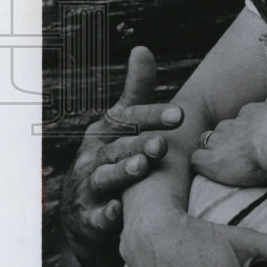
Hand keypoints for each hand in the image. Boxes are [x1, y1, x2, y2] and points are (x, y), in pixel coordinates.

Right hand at [61, 46, 180, 266]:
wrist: (85, 212)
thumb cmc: (113, 157)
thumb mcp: (121, 124)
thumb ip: (136, 90)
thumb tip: (141, 48)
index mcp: (106, 131)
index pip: (129, 119)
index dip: (153, 116)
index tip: (181, 114)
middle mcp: (95, 155)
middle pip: (118, 147)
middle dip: (139, 144)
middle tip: (162, 144)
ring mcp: (90, 187)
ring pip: (105, 178)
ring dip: (122, 172)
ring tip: (140, 167)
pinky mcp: (89, 218)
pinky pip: (97, 216)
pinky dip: (106, 214)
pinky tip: (118, 211)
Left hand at [191, 99, 266, 186]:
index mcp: (255, 112)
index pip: (243, 117)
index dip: (246, 129)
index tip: (255, 138)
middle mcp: (236, 123)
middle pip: (223, 128)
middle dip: (226, 138)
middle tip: (238, 152)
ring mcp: (223, 141)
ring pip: (207, 140)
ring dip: (212, 150)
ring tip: (221, 162)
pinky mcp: (214, 160)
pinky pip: (196, 159)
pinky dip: (200, 163)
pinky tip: (206, 170)